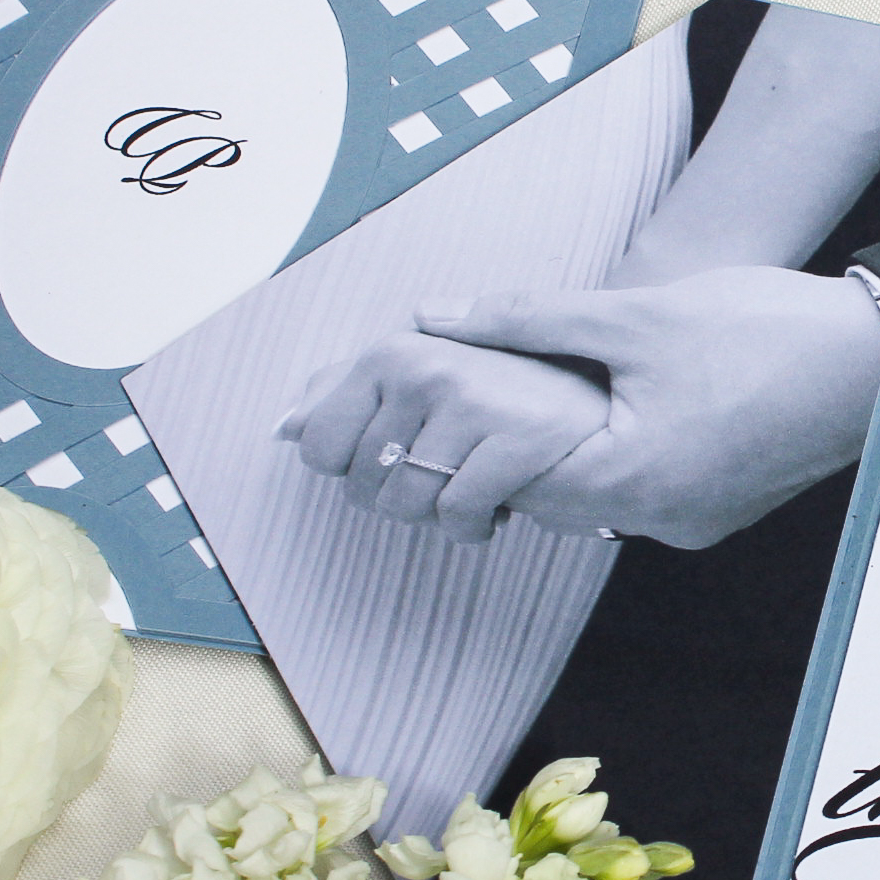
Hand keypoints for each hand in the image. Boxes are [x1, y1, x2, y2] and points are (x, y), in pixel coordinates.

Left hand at [275, 331, 613, 542]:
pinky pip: (458, 518)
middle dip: (404, 496)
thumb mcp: (420, 379)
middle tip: (450, 470)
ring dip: (440, 516)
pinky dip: (474, 528)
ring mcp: (470, 401)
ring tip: (476, 483)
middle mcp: (424, 367)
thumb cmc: (500, 397)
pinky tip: (500, 504)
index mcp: (392, 351)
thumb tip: (283, 427)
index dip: (355, 470)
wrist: (596, 406)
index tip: (402, 455)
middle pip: (362, 487)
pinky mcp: (515, 439)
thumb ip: (346, 394)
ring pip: (408, 507)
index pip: (317, 447)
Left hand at [418, 266, 879, 549]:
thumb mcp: (635, 313)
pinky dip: (629, 458)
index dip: (482, 440)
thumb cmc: (764, 330)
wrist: (875, 353)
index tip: (468, 400)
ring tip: (577, 391)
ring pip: (604, 499)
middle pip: (556, 500)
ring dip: (580, 451)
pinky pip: (650, 495)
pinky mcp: (725, 509)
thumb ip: (529, 319)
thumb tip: (438, 316)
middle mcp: (662, 520)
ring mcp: (698, 521)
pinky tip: (638, 407)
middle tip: (513, 390)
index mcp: (631, 481)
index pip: (516, 485)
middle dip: (528, 447)